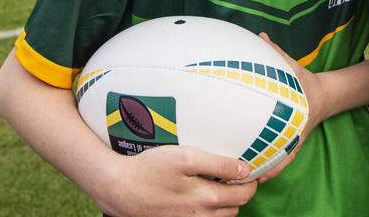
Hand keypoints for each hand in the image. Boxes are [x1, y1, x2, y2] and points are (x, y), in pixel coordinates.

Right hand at [96, 145, 255, 215]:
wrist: (117, 189)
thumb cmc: (150, 168)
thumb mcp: (186, 157)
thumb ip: (218, 164)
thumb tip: (245, 169)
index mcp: (208, 200)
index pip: (245, 194)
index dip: (252, 180)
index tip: (249, 167)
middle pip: (235, 207)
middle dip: (239, 191)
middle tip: (232, 173)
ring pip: (220, 216)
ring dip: (223, 202)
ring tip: (214, 182)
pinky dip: (207, 209)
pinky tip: (197, 194)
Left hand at [255, 33, 323, 181]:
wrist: (324, 95)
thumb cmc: (306, 82)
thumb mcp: (293, 68)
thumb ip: (277, 53)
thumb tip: (262, 36)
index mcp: (296, 122)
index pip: (286, 146)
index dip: (274, 161)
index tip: (260, 168)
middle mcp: (294, 136)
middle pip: (280, 159)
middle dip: (265, 170)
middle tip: (244, 176)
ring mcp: (291, 141)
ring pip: (278, 161)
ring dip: (264, 169)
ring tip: (243, 178)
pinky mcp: (287, 139)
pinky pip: (276, 154)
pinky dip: (266, 162)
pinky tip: (249, 165)